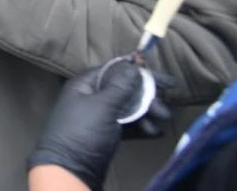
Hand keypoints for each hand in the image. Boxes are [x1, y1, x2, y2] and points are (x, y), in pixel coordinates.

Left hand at [28, 59, 170, 190]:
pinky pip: (126, 125)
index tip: (165, 81)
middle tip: (165, 108)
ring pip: (127, 108)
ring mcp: (98, 116)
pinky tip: (155, 132)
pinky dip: (140, 127)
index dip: (139, 73)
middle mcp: (91, 96)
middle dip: (147, 97)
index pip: (115, 71)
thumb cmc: (83, 131)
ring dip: (146, 113)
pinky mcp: (105, 134)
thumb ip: (119, 86)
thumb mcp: (102, 106)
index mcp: (85, 84)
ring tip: (162, 120)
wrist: (71, 169)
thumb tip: (132, 67)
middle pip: (124, 90)